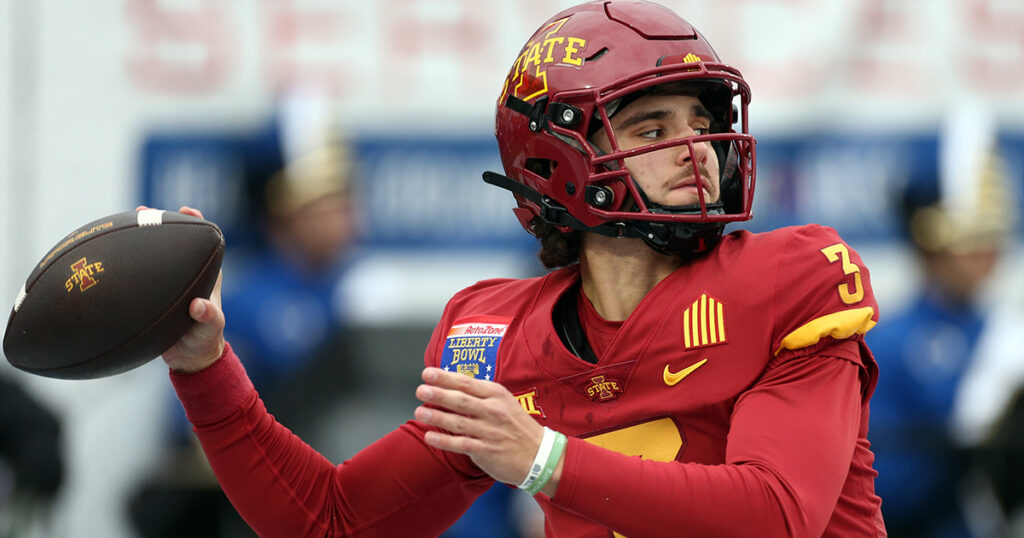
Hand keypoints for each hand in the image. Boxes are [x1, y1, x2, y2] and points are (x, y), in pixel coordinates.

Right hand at [137, 205, 225, 372]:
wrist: (190, 358)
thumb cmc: (205, 340)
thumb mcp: (210, 329)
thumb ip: (209, 317)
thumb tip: (199, 306)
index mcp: (205, 276)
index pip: (204, 243)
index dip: (196, 224)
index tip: (186, 211)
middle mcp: (187, 274)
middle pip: (174, 243)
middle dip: (160, 223)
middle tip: (143, 210)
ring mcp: (168, 283)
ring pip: (153, 257)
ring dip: (141, 239)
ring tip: (124, 222)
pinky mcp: (152, 295)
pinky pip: (139, 275)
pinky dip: (127, 265)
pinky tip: (108, 258)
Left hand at [414, 368, 563, 495]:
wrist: (540, 455)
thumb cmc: (517, 427)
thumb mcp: (504, 402)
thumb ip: (481, 394)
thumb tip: (451, 385)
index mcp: (497, 395)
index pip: (467, 382)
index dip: (445, 377)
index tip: (428, 373)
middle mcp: (493, 411)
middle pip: (461, 400)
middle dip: (438, 394)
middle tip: (420, 390)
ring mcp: (490, 431)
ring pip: (458, 422)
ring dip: (436, 417)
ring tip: (419, 412)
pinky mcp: (486, 451)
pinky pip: (461, 444)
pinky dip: (444, 441)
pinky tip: (429, 437)